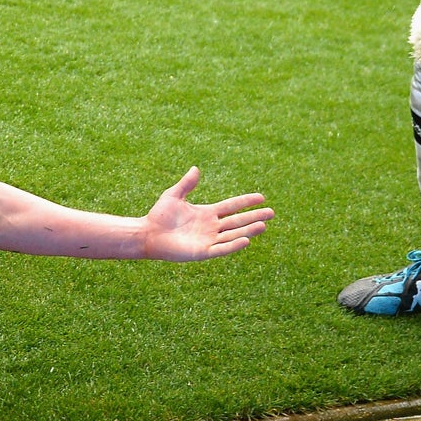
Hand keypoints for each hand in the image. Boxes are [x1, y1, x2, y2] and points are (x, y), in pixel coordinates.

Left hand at [139, 168, 272, 260]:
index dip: (246, 202)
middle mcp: (211, 227)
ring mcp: (208, 240)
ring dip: (248, 230)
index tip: (262, 197)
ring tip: (264, 225)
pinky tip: (246, 240)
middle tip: (272, 213)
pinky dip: (233, 245)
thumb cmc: (158, 216)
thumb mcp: (174, 195)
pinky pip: (221, 249)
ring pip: (233, 235)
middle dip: (254, 217)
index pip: (231, 206)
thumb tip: (196, 168)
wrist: (147, 234)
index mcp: (207, 213)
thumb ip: (186, 184)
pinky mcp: (202, 252)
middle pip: (237, 221)